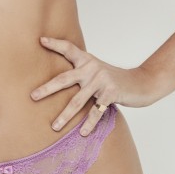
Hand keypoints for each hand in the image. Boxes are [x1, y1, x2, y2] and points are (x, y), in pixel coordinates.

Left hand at [31, 36, 170, 134]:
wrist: (142, 82)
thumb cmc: (115, 79)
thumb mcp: (97, 70)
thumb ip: (82, 71)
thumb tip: (61, 81)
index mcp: (87, 60)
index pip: (69, 49)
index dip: (55, 44)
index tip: (41, 40)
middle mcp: (92, 68)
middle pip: (64, 78)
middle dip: (47, 88)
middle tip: (33, 96)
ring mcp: (101, 80)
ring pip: (77, 100)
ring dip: (65, 115)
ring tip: (54, 126)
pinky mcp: (110, 93)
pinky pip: (96, 111)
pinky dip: (89, 123)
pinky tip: (82, 133)